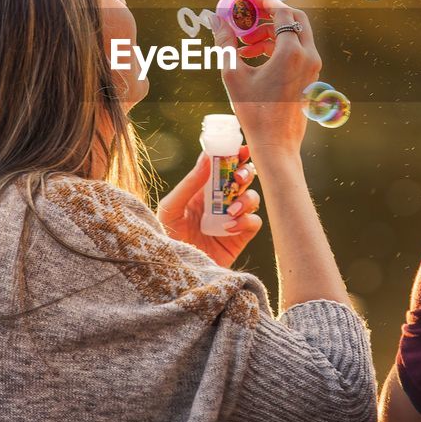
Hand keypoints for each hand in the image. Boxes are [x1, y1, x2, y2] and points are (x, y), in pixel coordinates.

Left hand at [157, 147, 262, 267]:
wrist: (173, 272)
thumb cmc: (166, 238)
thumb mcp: (172, 208)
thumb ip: (190, 183)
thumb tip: (207, 156)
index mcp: (202, 191)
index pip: (222, 167)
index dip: (234, 155)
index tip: (242, 149)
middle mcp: (219, 202)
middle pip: (242, 179)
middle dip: (245, 173)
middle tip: (238, 178)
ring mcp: (231, 219)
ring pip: (252, 198)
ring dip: (247, 198)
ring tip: (232, 210)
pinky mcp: (239, 238)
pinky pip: (254, 222)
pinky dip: (246, 220)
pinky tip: (230, 227)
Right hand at [210, 0, 321, 154]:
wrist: (276, 145)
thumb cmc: (254, 113)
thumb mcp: (233, 75)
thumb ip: (226, 42)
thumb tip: (216, 18)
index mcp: (292, 52)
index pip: (281, 11)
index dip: (263, 0)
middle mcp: (308, 56)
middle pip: (294, 18)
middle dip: (269, 13)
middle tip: (247, 15)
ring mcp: (312, 67)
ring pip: (294, 34)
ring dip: (269, 32)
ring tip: (243, 44)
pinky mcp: (310, 76)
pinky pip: (296, 50)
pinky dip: (276, 46)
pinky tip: (253, 56)